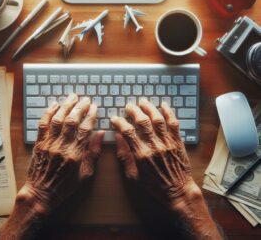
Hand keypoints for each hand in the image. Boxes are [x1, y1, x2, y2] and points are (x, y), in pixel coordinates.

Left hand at [18, 93, 103, 214]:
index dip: (90, 116)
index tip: (94, 107)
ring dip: (66, 106)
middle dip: (80, 107)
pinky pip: (43, 124)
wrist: (41, 193)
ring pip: (58, 119)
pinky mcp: (39, 143)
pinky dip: (48, 112)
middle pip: (71, 121)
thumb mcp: (86, 173)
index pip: (85, 129)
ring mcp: (49, 144)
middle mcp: (61, 146)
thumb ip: (94, 152)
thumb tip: (101, 133)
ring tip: (73, 96)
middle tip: (85, 99)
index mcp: (75, 154)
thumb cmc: (66, 185)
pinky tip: (54, 104)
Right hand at [111, 99, 221, 239]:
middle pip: (143, 122)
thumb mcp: (133, 175)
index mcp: (141, 154)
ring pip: (158, 119)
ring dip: (150, 108)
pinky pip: (174, 124)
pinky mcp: (178, 142)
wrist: (178, 192)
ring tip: (143, 101)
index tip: (114, 118)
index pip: (128, 132)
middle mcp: (154, 146)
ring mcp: (167, 142)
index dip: (119, 122)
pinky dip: (169, 113)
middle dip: (134, 111)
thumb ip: (124, 156)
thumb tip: (118, 138)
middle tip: (129, 106)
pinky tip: (164, 105)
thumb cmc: (153, 185)